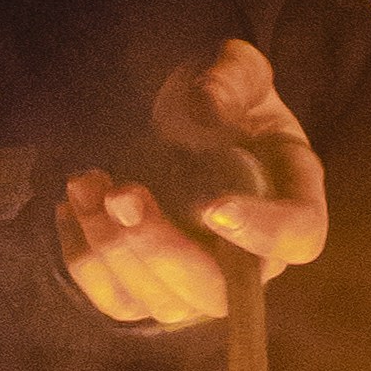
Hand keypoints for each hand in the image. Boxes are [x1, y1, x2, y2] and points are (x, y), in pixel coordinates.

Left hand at [56, 35, 327, 327]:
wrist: (179, 120)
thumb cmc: (218, 96)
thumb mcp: (233, 68)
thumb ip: (231, 78)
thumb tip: (208, 106)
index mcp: (291, 197)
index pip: (299, 234)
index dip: (264, 232)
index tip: (215, 207)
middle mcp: (251, 258)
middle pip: (218, 291)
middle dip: (162, 249)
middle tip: (124, 194)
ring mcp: (198, 284)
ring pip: (163, 303)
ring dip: (114, 249)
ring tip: (84, 182)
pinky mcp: (149, 291)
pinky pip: (117, 301)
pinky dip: (85, 261)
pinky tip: (72, 207)